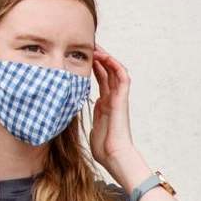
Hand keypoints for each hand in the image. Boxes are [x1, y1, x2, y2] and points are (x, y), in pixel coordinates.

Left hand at [92, 47, 142, 184]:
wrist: (114, 156)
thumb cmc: (104, 149)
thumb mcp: (89, 128)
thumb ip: (87, 117)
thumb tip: (78, 111)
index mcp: (105, 105)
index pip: (101, 79)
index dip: (93, 65)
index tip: (83, 55)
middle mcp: (112, 99)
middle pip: (107, 71)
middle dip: (99, 57)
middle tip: (88, 44)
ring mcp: (118, 99)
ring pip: (115, 71)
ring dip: (106, 57)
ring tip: (96, 46)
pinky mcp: (122, 100)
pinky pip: (122, 78)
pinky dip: (115, 66)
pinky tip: (105, 57)